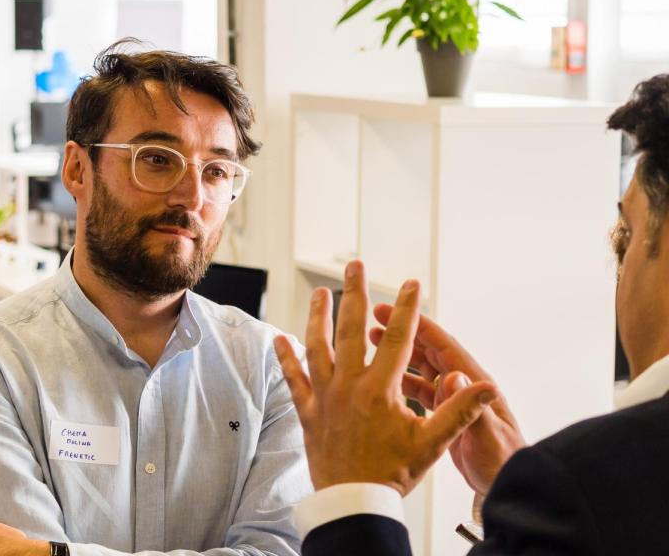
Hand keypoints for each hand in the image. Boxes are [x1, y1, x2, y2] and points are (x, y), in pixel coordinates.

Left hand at [274, 261, 498, 495]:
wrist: (352, 501)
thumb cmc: (393, 474)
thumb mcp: (431, 443)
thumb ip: (458, 410)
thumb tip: (487, 386)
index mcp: (380, 389)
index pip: (396, 338)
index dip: (406, 308)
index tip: (411, 282)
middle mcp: (348, 385)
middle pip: (350, 329)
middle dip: (354, 293)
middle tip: (354, 265)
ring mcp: (324, 397)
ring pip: (317, 346)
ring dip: (318, 316)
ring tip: (321, 292)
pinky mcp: (307, 411)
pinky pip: (293, 378)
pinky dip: (286, 357)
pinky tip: (279, 337)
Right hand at [370, 304, 526, 493]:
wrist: (508, 485)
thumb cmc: (503, 462)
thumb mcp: (486, 436)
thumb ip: (469, 406)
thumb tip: (452, 376)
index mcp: (474, 384)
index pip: (443, 346)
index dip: (418, 326)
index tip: (395, 309)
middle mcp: (464, 385)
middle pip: (430, 350)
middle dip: (404, 332)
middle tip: (378, 319)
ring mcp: (454, 399)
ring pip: (423, 368)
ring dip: (400, 355)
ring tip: (375, 344)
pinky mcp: (446, 414)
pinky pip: (421, 390)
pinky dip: (402, 381)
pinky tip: (386, 381)